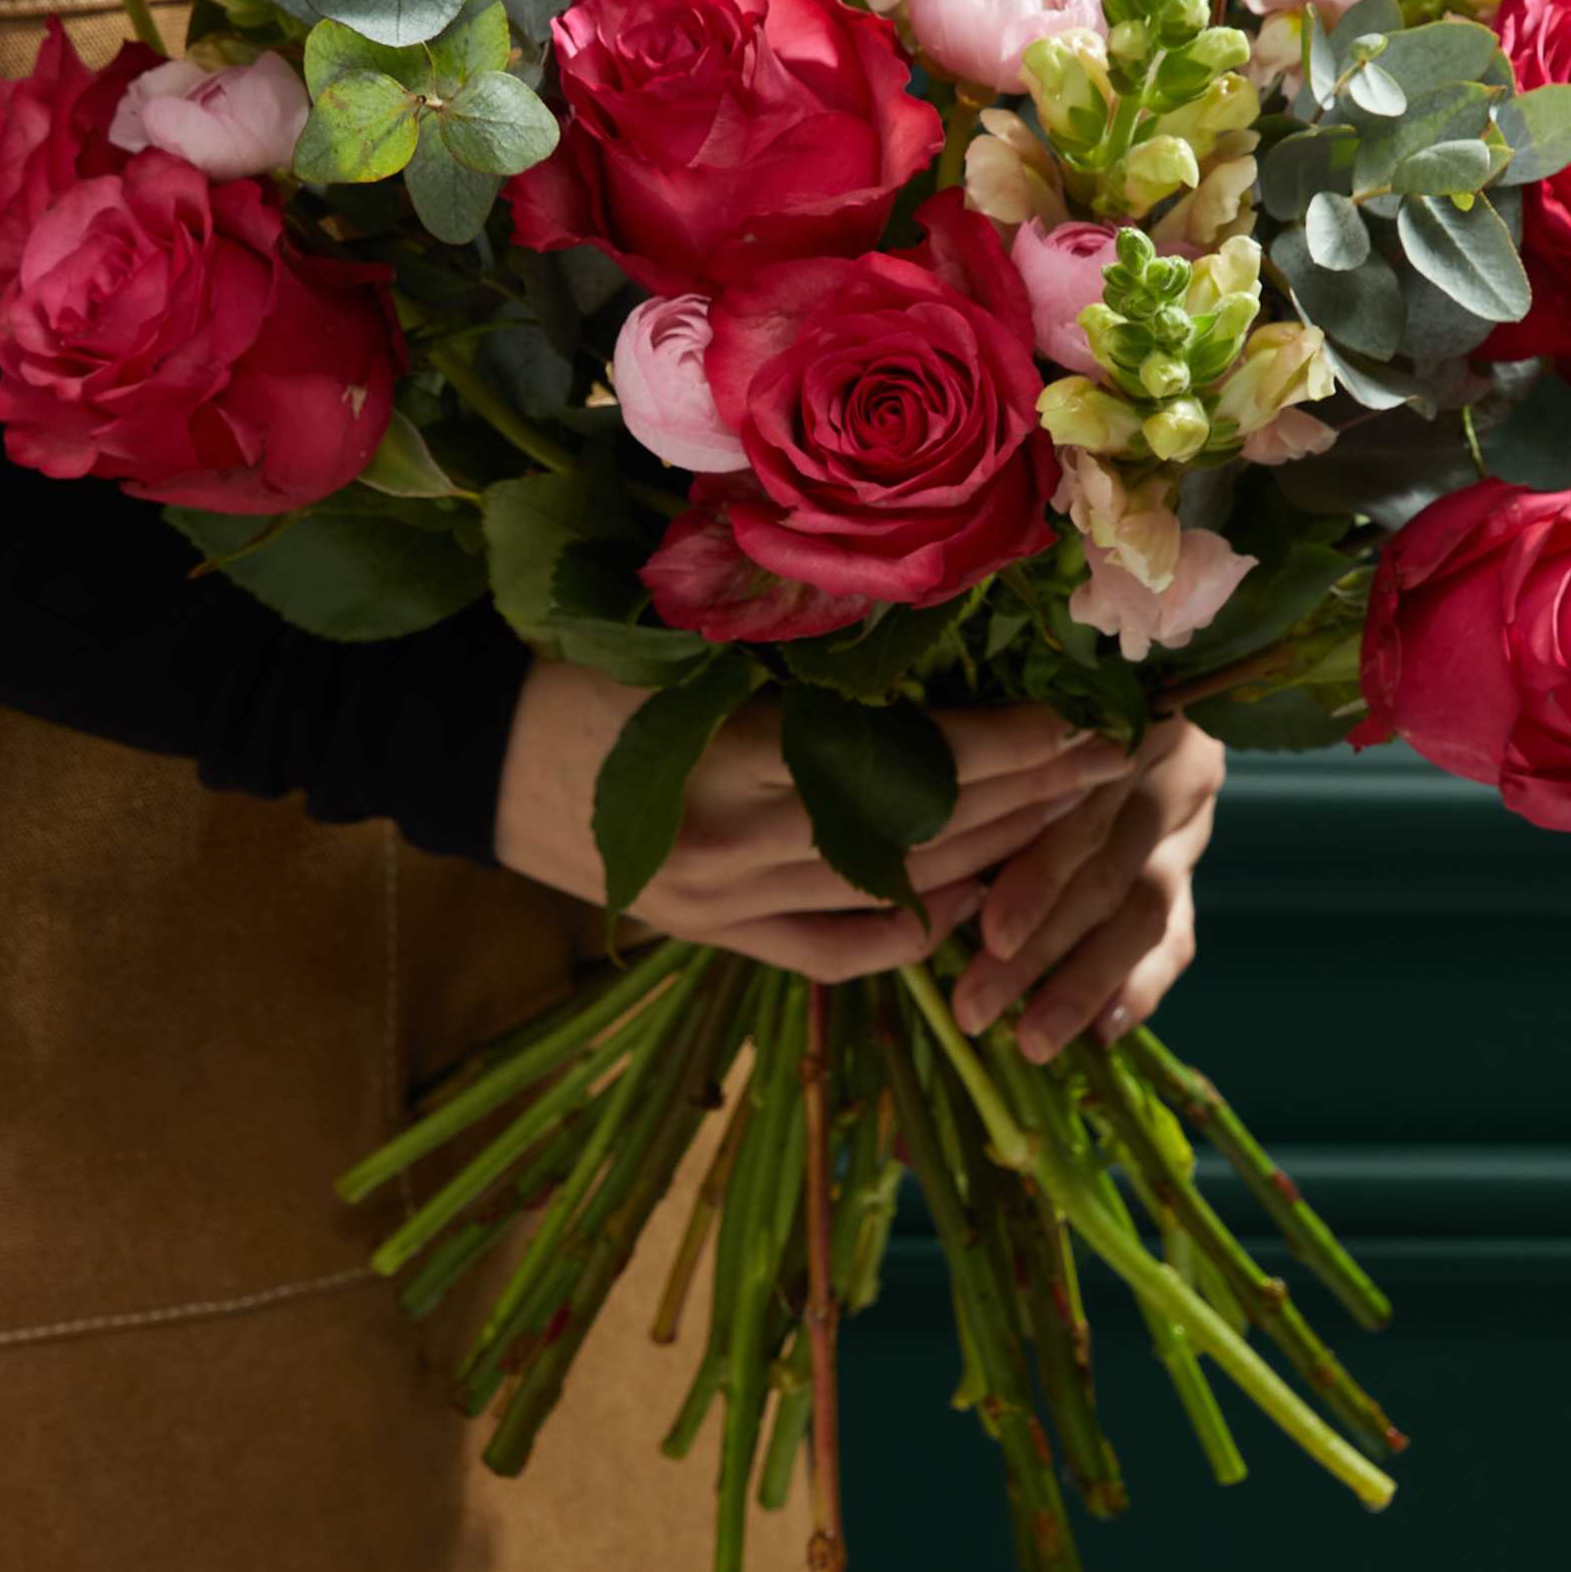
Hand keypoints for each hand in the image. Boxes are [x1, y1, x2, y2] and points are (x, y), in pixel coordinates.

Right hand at [494, 660, 1134, 983]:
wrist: (457, 741)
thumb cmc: (571, 651)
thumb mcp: (684, 633)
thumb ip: (795, 644)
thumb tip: (927, 620)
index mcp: (737, 753)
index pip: (916, 761)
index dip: (1016, 744)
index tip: (1091, 714)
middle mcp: (738, 843)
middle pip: (923, 832)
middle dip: (1032, 797)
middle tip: (1113, 759)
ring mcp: (722, 901)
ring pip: (890, 894)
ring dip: (986, 861)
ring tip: (1063, 821)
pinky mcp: (704, 931)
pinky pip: (825, 951)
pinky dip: (898, 934)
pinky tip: (954, 909)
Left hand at [949, 715, 1225, 1060]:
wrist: (1110, 707)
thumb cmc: (1016, 712)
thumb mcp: (1005, 723)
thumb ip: (980, 770)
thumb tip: (905, 838)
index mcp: (1126, 719)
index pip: (1084, 812)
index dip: (1039, 877)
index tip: (988, 933)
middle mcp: (1174, 769)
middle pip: (1108, 873)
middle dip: (1042, 950)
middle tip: (977, 1009)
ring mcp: (1189, 825)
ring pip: (1144, 913)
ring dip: (1085, 983)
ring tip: (1033, 1041)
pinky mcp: (1189, 871)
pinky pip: (1176, 937)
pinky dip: (1140, 988)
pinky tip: (1101, 1035)